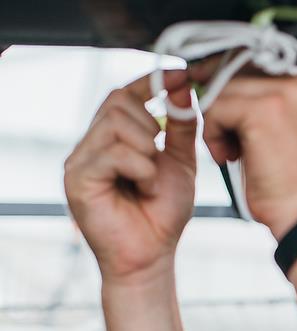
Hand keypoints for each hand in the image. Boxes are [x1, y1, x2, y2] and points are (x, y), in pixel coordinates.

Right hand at [64, 72, 196, 284]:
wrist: (153, 255)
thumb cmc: (163, 213)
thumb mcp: (180, 163)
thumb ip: (181, 127)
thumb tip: (183, 87)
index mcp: (113, 138)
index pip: (124, 93)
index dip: (151, 81)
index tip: (181, 74)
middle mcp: (91, 145)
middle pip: (118, 101)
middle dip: (152, 125)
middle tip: (161, 157)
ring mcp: (80, 160)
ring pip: (118, 125)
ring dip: (149, 152)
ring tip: (152, 180)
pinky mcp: (77, 179)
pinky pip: (115, 153)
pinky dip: (141, 169)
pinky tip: (145, 188)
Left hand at [195, 70, 296, 238]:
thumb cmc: (293, 183)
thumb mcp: (286, 132)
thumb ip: (265, 104)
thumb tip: (222, 83)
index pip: (252, 60)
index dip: (226, 80)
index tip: (212, 100)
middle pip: (234, 69)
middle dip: (218, 102)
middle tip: (222, 138)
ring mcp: (284, 93)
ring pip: (221, 89)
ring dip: (214, 123)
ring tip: (228, 152)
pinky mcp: (264, 110)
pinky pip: (216, 108)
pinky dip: (212, 135)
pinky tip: (226, 156)